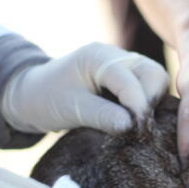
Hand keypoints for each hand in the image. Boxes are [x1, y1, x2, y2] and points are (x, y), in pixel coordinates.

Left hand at [1, 42, 168, 133]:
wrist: (33, 95)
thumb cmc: (47, 100)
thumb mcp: (72, 110)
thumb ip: (102, 116)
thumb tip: (132, 126)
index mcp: (98, 57)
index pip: (131, 79)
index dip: (139, 106)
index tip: (138, 131)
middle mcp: (116, 56)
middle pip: (153, 73)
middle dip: (151, 101)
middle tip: (140, 128)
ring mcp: (123, 65)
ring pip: (155, 80)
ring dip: (152, 103)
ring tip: (139, 125)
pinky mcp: (127, 78)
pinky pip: (149, 87)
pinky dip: (148, 104)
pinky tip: (138, 121)